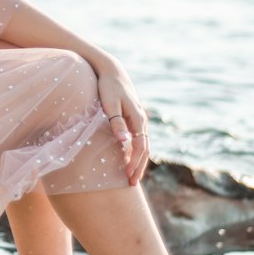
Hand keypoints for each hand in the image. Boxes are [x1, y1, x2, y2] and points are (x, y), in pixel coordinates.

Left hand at [93, 56, 149, 185]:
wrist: (112, 71)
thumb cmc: (108, 87)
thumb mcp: (110, 104)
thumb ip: (116, 122)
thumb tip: (124, 142)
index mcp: (138, 118)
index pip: (140, 146)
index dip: (135, 162)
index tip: (128, 175)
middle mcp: (142, 120)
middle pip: (145, 149)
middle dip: (139, 166)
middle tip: (131, 183)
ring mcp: (139, 120)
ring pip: (143, 145)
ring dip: (139, 161)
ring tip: (132, 175)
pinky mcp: (134, 118)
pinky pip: (138, 139)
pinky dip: (136, 151)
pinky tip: (128, 158)